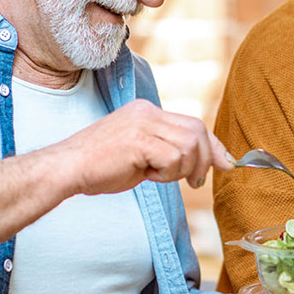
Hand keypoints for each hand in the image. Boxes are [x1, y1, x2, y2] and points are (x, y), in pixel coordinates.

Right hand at [48, 99, 234, 193]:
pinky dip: (166, 173)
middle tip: (194, 182)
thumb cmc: (100, 168)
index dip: (213, 146)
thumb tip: (207, 164)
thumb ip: (170, 153)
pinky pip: (172, 158)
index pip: (193, 124)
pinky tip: (146, 175)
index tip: (226, 163)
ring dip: (181, 169)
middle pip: (197, 131)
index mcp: (147, 111)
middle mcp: (147, 111)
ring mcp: (142, 123)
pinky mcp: (138, 139)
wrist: (66, 169)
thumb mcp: (142, 156)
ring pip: (188, 146)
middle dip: (204, 160)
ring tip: (157, 176)